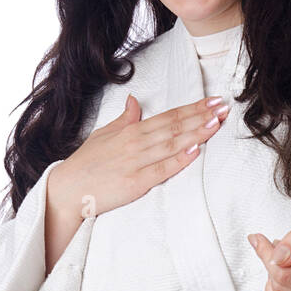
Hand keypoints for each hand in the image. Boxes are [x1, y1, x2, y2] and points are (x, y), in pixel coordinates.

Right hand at [44, 93, 228, 270]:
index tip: (212, 101)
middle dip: (201, 116)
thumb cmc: (86, 164)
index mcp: (131, 131)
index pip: (167, 116)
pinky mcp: (135, 183)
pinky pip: (161, 170)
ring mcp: (136, 163)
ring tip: (215, 123)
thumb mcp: (104, 135)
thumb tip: (135, 101)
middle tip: (223, 107)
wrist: (67, 190)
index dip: (192, 108)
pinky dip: (178, 160)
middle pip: (174, 127)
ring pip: (171, 144)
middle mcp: (136, 144)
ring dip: (195, 133)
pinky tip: (194, 151)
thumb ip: (124, 120)